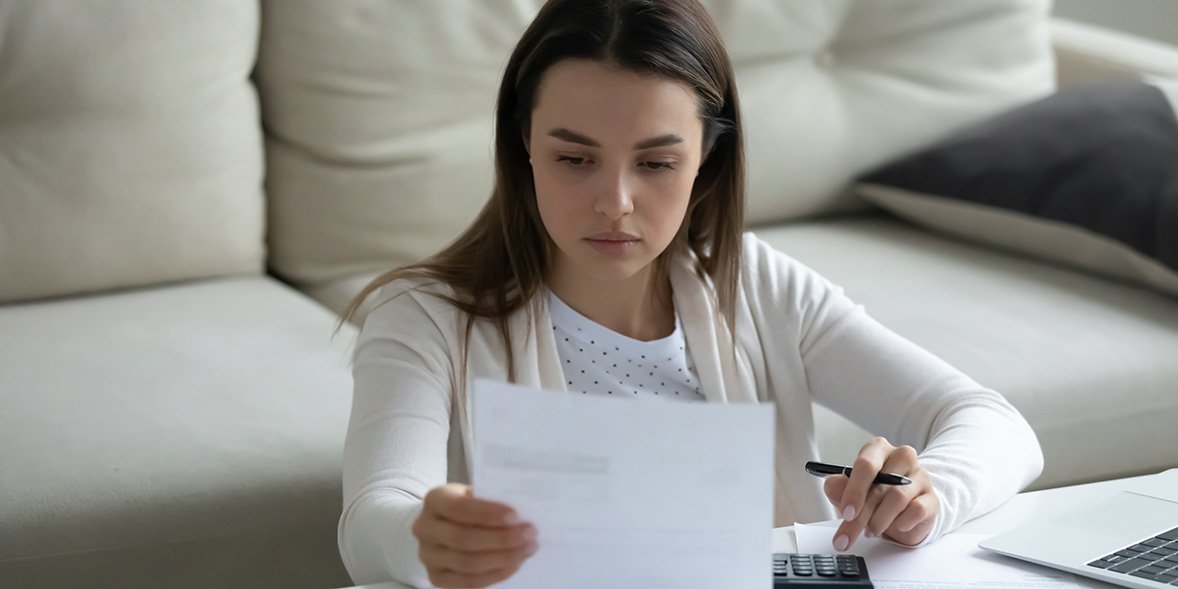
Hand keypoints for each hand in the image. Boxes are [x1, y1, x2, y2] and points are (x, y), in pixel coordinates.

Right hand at [412, 483, 537, 587]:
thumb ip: (491, 500)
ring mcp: (427, 556)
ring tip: (527, 550)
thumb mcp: (474, 494)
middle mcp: (424, 528)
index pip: (459, 508)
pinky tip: (514, 564)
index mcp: (434, 500)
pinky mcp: (436, 577)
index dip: (488, 514)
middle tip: (529, 535)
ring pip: (467, 564)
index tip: (516, 516)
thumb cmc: (467, 505)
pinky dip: (495, 574)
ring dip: (503, 558)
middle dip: (501, 539)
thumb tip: (523, 513)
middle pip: (464, 539)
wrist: (443, 524)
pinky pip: (468, 582)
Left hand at [822, 437, 938, 550]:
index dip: (854, 490)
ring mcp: (920, 476)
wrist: (904, 510)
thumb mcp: (850, 492)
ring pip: (897, 499)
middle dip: (860, 516)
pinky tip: (895, 525)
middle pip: (880, 486)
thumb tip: (833, 486)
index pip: (866, 464)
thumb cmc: (875, 495)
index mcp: (877, 449)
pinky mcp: (932, 497)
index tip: (846, 512)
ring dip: (879, 520)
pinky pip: (917, 510)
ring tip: (871, 530)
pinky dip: (902, 523)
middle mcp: (901, 457)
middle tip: (848, 535)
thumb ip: (838, 488)